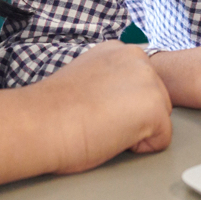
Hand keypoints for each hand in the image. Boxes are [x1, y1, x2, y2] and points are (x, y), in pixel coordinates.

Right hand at [40, 41, 173, 169]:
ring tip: (103, 126)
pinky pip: (160, 141)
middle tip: (98, 120)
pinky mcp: (155, 108)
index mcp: (119, 50)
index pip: (141, 85)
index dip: (120, 105)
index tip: (95, 107)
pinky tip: (111, 136)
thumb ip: (109, 79)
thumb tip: (118, 96)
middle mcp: (138, 58)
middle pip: (156, 100)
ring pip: (160, 120)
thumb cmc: (52, 109)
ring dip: (136, 131)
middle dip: (133, 117)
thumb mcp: (87, 77)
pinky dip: (138, 148)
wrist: (40, 122)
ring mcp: (150, 82)